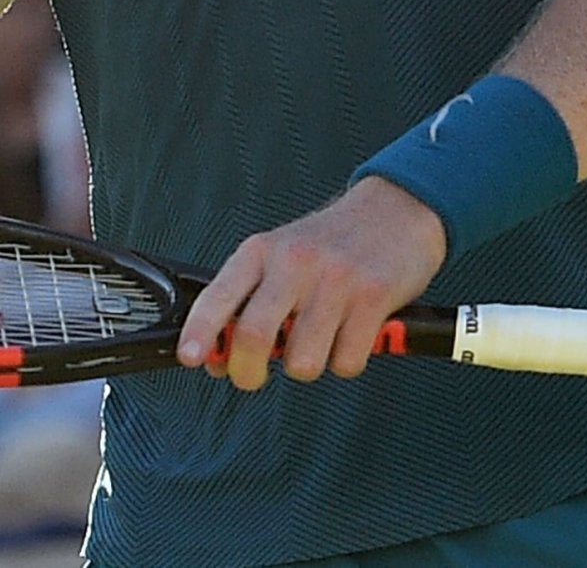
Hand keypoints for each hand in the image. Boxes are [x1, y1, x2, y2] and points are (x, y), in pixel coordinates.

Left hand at [176, 178, 446, 390]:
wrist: (396, 210)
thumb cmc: (330, 243)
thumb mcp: (280, 257)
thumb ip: (247, 303)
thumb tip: (216, 359)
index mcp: (262, 251)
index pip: (220, 294)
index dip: (200, 331)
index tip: (190, 357)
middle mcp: (294, 262)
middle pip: (255, 336)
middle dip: (247, 372)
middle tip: (252, 377)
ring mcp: (335, 281)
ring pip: (303, 361)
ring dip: (307, 366)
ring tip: (318, 341)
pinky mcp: (373, 299)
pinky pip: (346, 362)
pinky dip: (346, 361)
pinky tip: (351, 335)